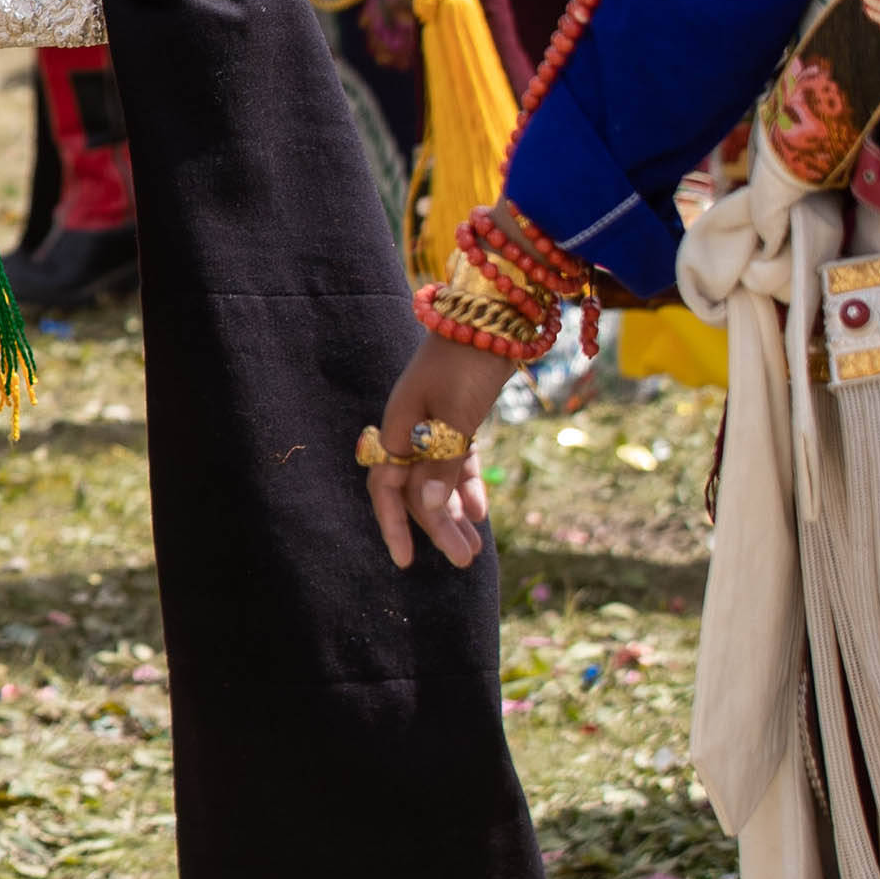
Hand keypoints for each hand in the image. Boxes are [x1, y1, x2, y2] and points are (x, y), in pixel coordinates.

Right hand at [365, 337, 511, 571]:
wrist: (492, 317)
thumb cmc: (467, 364)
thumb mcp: (456, 418)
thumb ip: (440, 464)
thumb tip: (422, 508)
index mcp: (399, 428)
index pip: (387, 487)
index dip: (394, 525)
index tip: (406, 561)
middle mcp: (409, 429)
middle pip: (415, 489)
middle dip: (437, 527)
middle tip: (465, 561)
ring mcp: (432, 423)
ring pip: (436, 479)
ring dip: (453, 513)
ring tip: (475, 548)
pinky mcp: (456, 417)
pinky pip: (454, 462)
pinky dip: (465, 486)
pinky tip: (479, 510)